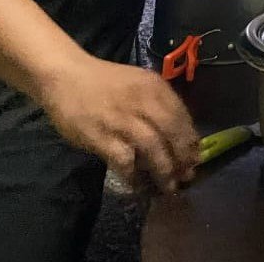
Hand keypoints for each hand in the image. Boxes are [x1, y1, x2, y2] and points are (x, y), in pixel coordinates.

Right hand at [39, 55, 198, 193]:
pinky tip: (139, 186)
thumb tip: (176, 131)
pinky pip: (125, 161)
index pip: (181, 114)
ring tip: (169, 186)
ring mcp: (122, 120)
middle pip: (172, 132)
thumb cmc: (104, 81)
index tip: (196, 155)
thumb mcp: (138, 82)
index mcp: (154, 86)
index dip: (191, 138)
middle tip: (187, 174)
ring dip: (164, 170)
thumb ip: (157, 102)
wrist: (67, 77)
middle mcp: (143, 101)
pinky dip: (134, 176)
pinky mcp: (102, 137)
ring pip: (153, 148)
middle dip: (183, 156)